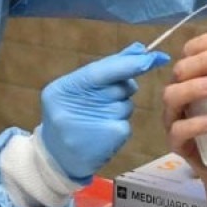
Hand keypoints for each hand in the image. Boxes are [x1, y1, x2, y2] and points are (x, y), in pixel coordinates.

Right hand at [40, 42, 168, 183]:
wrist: (57, 157)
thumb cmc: (70, 115)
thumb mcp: (78, 89)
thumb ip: (106, 69)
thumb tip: (139, 49)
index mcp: (63, 89)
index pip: (100, 71)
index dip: (126, 64)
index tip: (149, 57)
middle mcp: (75, 106)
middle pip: (117, 87)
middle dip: (121, 88)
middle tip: (106, 98)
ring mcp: (93, 124)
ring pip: (125, 106)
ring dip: (119, 109)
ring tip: (99, 119)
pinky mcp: (109, 138)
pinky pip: (125, 123)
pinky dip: (119, 125)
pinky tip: (103, 133)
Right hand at [161, 31, 206, 175]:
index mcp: (193, 77)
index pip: (189, 52)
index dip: (202, 43)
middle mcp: (180, 94)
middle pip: (180, 70)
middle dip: (200, 61)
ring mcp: (175, 118)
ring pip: (171, 96)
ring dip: (192, 87)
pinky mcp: (178, 143)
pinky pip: (178, 131)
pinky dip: (194, 124)